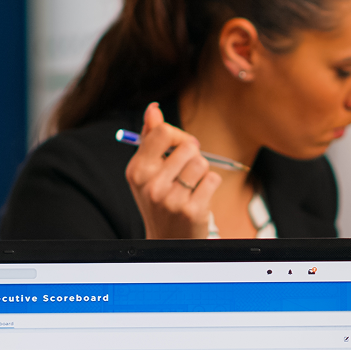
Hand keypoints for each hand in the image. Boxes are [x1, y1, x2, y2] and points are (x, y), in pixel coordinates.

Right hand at [125, 103, 222, 238]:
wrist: (168, 241)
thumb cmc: (160, 200)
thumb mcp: (148, 171)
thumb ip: (150, 138)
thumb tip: (153, 108)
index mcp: (137, 170)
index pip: (162, 132)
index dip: (178, 136)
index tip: (179, 147)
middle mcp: (151, 185)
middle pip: (188, 146)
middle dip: (194, 155)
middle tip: (187, 172)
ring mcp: (171, 199)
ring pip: (202, 162)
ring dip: (203, 171)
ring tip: (193, 185)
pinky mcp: (192, 211)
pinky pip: (213, 179)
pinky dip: (211, 185)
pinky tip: (200, 196)